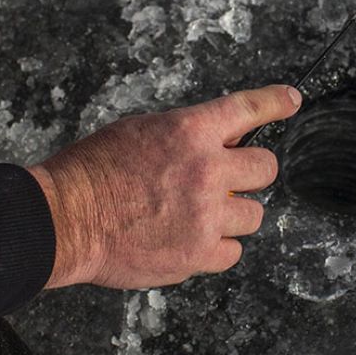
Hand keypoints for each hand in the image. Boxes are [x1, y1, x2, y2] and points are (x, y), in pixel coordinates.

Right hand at [28, 85, 302, 288]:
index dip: (276, 102)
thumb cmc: (91, 173)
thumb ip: (183, 138)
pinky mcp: (198, 254)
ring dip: (233, 214)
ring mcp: (206, 216)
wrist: (65, 218)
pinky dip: (217, 248)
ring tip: (200, 216)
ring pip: (254, 215)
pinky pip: (232, 252)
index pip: (248, 108)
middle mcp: (207, 170)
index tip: (290, 100)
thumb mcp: (138, 132)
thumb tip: (214, 146)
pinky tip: (191, 241)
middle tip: (228, 180)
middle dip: (249, 173)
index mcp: (190, 131)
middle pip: (265, 169)